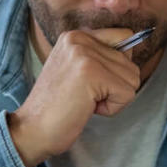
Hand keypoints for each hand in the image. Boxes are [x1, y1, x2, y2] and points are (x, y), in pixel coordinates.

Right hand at [7, 28, 140, 166]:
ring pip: (132, 79)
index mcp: (75, 36)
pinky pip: (127, 93)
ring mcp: (84, 54)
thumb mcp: (75, 70)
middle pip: (130, 63)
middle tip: (85, 96)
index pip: (125, 37)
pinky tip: (87, 108)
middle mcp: (79, 39)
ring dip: (113, 99)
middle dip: (115, 87)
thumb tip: (134, 47)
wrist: (32, 130)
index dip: (118, 66)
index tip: (93, 82)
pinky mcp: (91, 73)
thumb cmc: (57, 107)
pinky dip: (112, 108)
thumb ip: (100, 56)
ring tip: (85, 101)